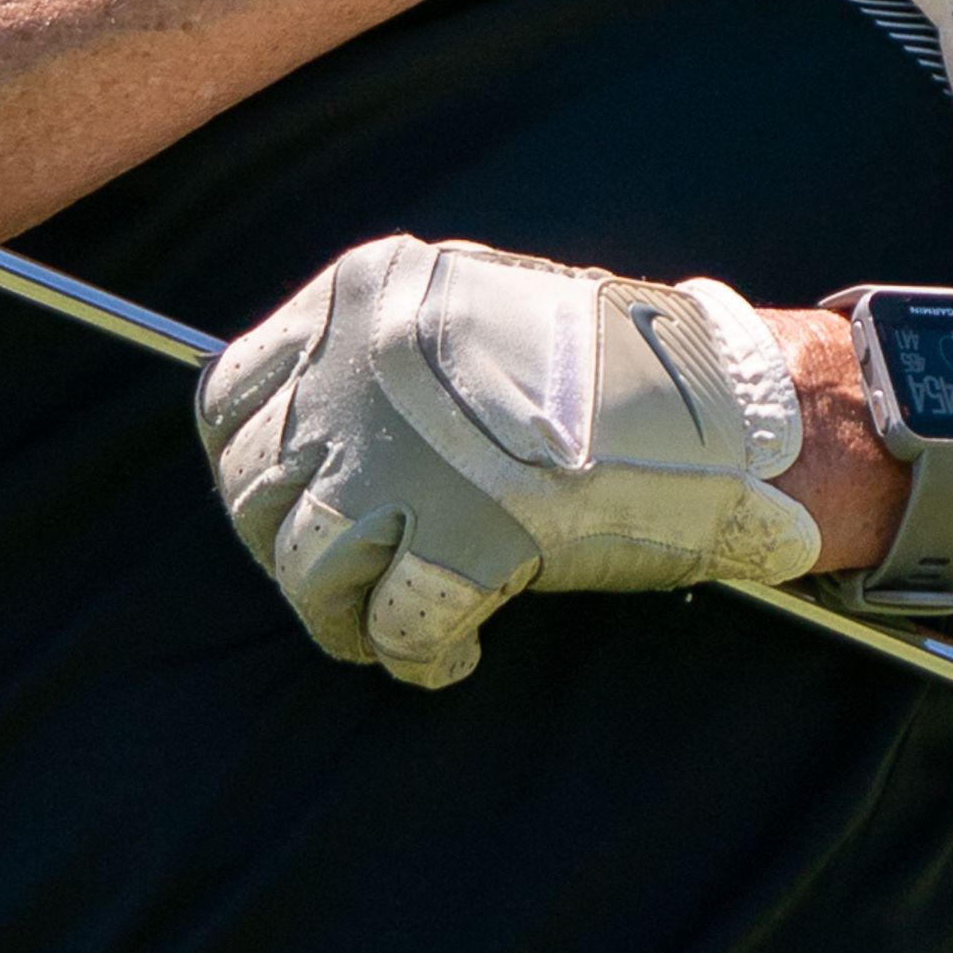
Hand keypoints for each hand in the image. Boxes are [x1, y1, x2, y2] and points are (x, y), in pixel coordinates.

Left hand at [197, 233, 821, 689]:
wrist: (723, 404)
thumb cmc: (605, 369)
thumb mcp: (466, 310)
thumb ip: (379, 358)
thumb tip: (304, 437)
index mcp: (359, 297)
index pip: (229, 398)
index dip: (248, 471)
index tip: (281, 507)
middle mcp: (361, 366)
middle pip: (252, 490)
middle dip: (285, 552)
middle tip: (337, 584)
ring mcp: (408, 451)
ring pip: (307, 563)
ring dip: (340, 614)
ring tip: (382, 632)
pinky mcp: (465, 533)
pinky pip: (397, 623)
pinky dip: (416, 654)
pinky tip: (449, 655)